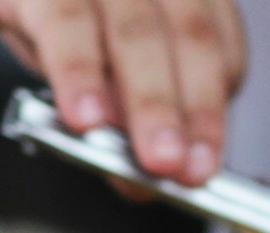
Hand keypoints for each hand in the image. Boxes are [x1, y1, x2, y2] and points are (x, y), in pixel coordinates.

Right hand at [0, 0, 245, 185]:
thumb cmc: (49, 14)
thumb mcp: (98, 65)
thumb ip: (124, 114)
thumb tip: (138, 178)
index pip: (219, 49)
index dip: (213, 112)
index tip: (201, 166)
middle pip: (191, 37)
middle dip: (191, 111)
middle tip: (183, 169)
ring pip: (136, 32)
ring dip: (149, 102)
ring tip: (150, 159)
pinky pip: (65, 21)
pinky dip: (78, 73)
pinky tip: (83, 117)